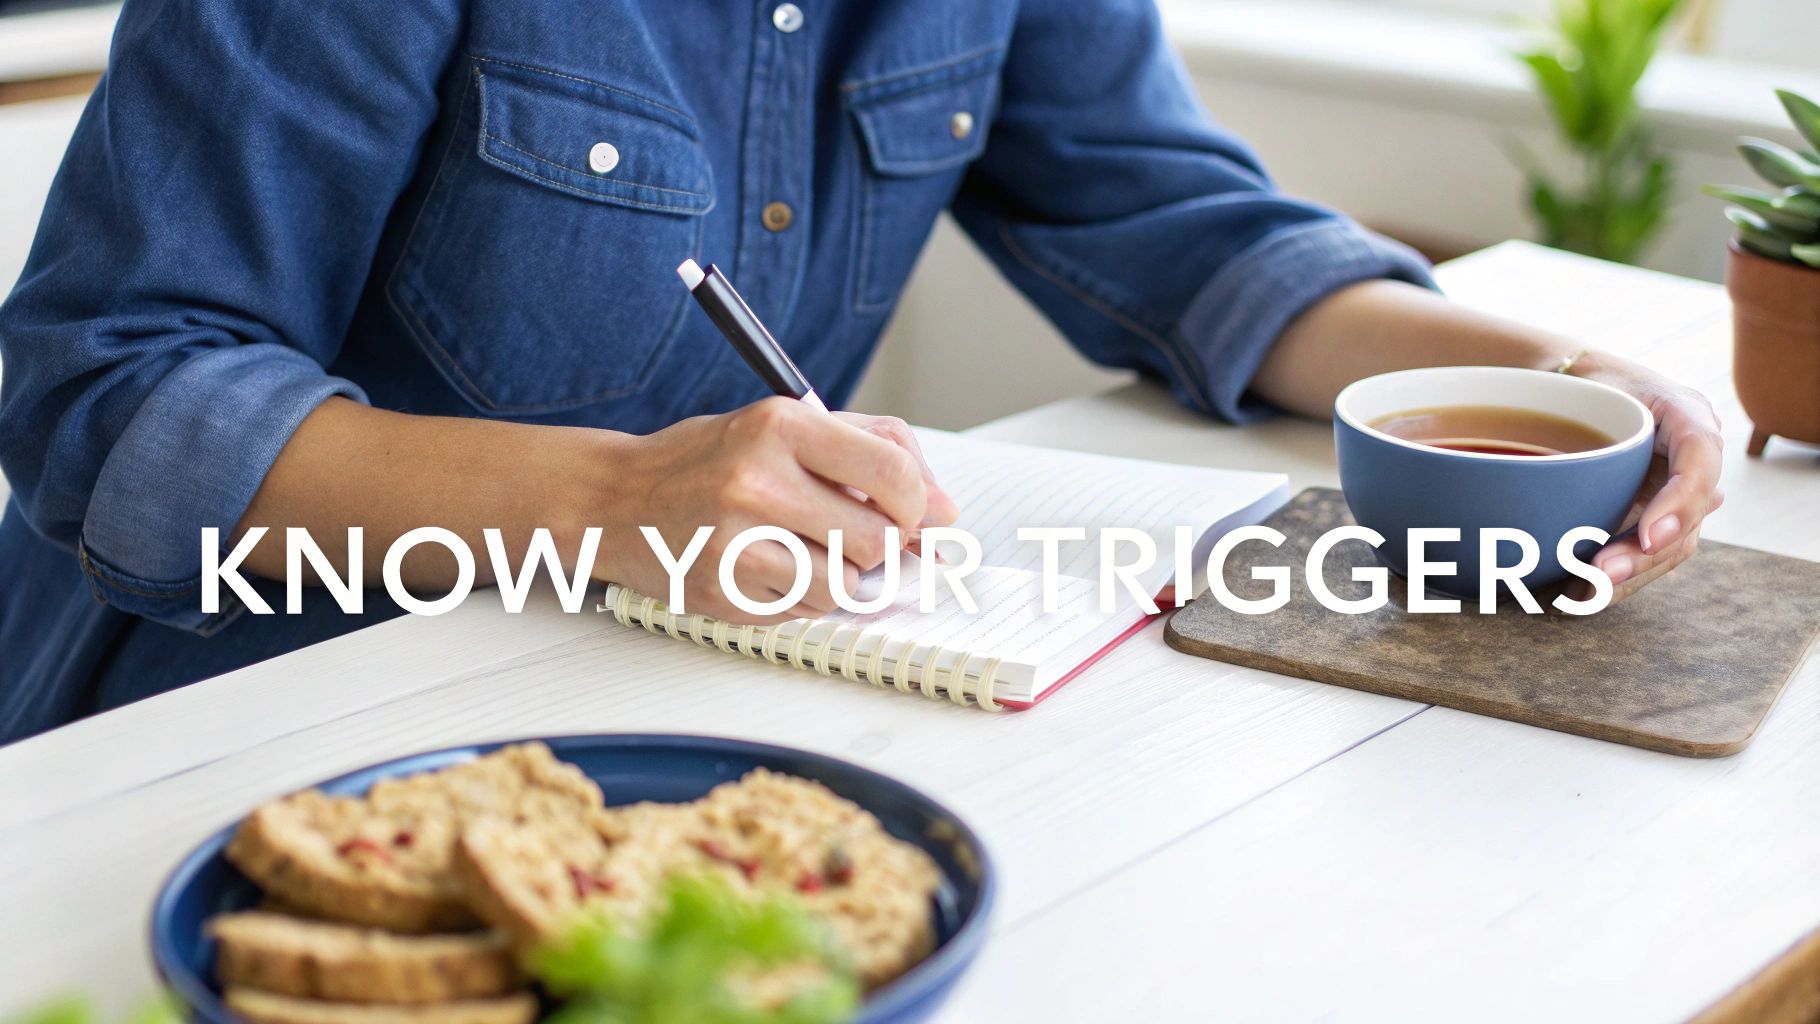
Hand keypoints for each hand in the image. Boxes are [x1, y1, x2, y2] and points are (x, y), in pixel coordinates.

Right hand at [593, 398, 959, 623]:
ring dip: (838, 575)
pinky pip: (805, 609)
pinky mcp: (724, 588)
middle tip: (847, 533)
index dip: (917, 505)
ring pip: (846, 584)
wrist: (616, 501)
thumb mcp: (788, 428)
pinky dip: (801, 596)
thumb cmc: (711, 462)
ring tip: (797, 547)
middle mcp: (758, 478)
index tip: (909, 513)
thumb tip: (945, 512)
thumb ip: (873, 453)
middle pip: (877, 539)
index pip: (893, 475)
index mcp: (781, 424)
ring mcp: (737, 538)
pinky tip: (766, 569)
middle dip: (877, 545)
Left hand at [1569, 352, 1725, 601]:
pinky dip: (1620, 578)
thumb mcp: (1579, 384)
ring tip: (1586, 594)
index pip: (1698, 458)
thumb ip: (1574, 414)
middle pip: (1687, 515)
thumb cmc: (1577, 384)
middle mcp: (1692, 455)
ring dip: (1633, 575)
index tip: (1650, 536)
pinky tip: (1584, 593)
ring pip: (1673, 545)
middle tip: (1600, 576)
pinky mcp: (1657, 515)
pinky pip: (1650, 553)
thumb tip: (1545, 465)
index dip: (1679, 501)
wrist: (1577, 386)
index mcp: (1685, 413)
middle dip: (1645, 553)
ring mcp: (1680, 488)